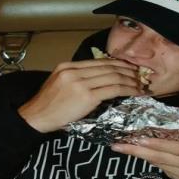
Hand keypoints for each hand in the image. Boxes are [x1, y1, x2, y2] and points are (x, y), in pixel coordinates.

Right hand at [18, 59, 142, 132]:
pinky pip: (113, 89)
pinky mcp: (87, 96)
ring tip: (141, 85)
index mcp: (68, 66)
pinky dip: (128, 90)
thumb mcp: (59, 84)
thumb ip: (76, 78)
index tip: (130, 68)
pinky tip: (136, 93)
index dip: (118, 64)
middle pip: (109, 67)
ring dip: (131, 80)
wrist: (36, 117)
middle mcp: (75, 70)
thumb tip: (97, 80)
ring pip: (114, 76)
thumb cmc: (48, 106)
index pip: (99, 62)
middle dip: (128, 70)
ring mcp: (81, 82)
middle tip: (141, 75)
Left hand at [111, 123, 178, 178]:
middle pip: (163, 158)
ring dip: (139, 155)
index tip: (141, 138)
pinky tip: (135, 151)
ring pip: (159, 164)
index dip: (159, 144)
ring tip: (121, 146)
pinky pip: (161, 167)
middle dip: (139, 151)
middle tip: (119, 144)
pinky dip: (148, 158)